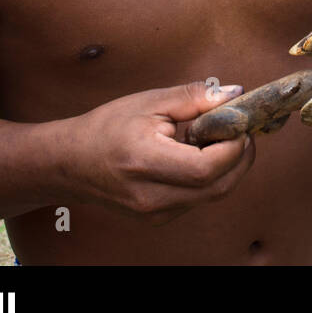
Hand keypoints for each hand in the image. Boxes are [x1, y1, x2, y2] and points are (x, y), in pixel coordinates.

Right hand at [58, 81, 255, 224]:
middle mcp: (149, 196)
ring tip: (215, 140)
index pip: (205, 168)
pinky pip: (198, 200)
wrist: (69, 163)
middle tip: (241, 132)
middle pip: (217, 188)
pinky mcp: (157, 219)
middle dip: (239, 159)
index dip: (233, 147)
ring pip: (211, 196)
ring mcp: (153, 213)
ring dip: (226, 168)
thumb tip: (235, 94)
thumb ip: (194, 97)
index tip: (239, 124)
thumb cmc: (107, 127)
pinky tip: (198, 157)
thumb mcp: (150, 102)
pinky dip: (210, 178)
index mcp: (144, 162)